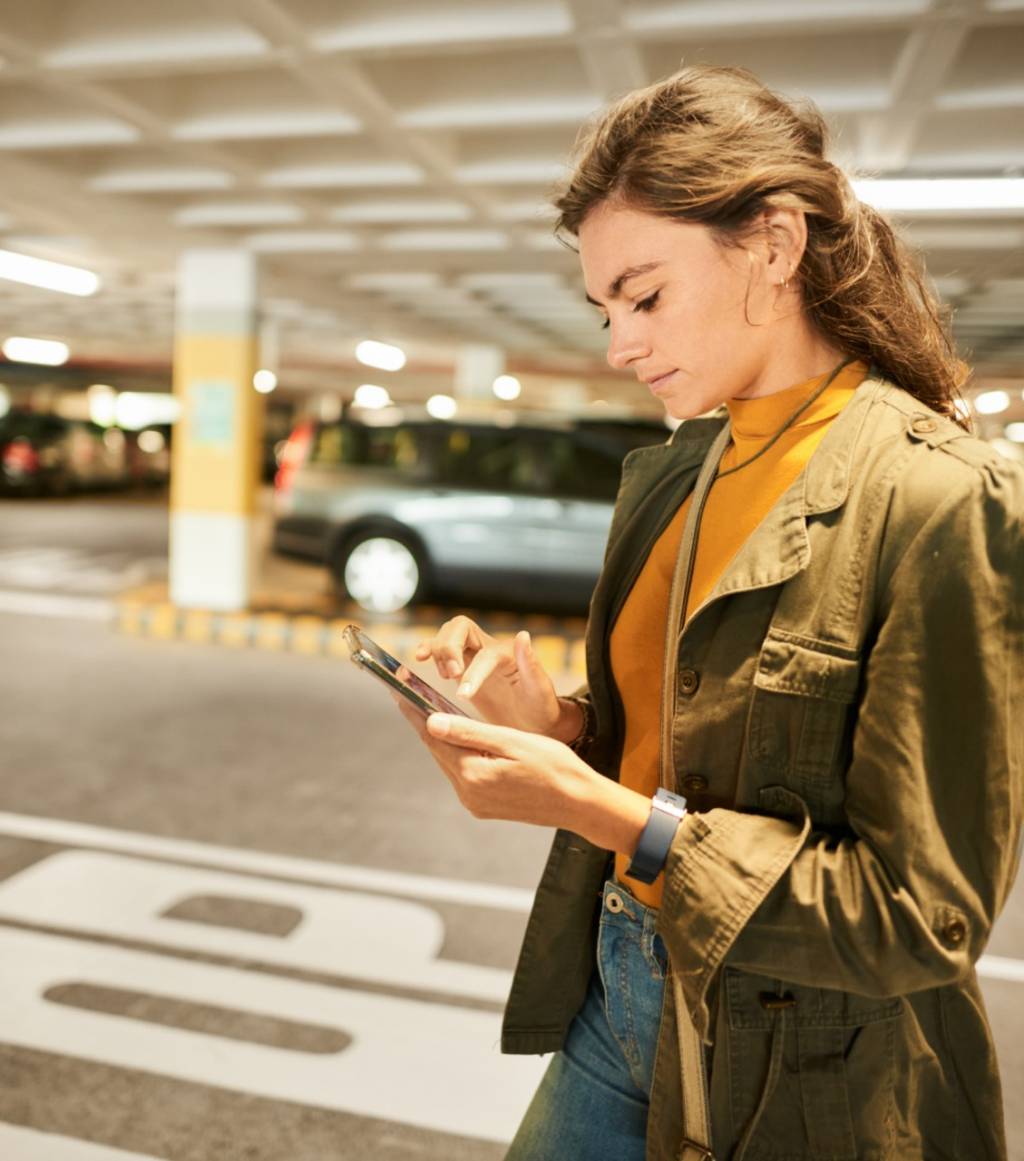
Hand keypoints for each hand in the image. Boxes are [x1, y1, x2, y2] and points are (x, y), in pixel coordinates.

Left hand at [393, 699, 648, 852]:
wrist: (580, 803)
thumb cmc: (554, 766)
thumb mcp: (512, 740)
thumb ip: (469, 732)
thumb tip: (431, 721)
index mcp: (473, 775)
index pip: (435, 737)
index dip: (416, 712)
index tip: (399, 691)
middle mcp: (469, 793)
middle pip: (439, 750)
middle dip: (425, 722)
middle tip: (410, 696)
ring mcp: (476, 802)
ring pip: (450, 761)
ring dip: (442, 738)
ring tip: (429, 711)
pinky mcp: (484, 806)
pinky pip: (464, 773)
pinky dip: (458, 753)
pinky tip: (459, 738)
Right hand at [413, 615, 580, 740]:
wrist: (535, 722)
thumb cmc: (541, 709)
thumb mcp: (540, 691)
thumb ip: (531, 665)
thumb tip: (523, 635)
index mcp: (508, 654)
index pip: (485, 654)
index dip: (472, 672)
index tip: (463, 695)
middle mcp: (489, 648)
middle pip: (460, 628)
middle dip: (449, 648)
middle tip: (449, 676)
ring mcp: (474, 655)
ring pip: (448, 634)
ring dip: (438, 649)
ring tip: (443, 675)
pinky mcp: (461, 666)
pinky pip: (440, 652)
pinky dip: (427, 650)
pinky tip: (418, 660)